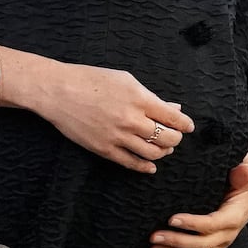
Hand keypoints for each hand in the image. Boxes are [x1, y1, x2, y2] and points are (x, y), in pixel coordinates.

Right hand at [36, 60, 195, 174]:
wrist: (60, 92)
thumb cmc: (92, 80)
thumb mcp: (125, 80)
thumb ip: (151, 96)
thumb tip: (173, 108)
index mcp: (139, 99)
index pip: (172, 118)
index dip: (184, 124)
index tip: (188, 126)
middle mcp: (131, 120)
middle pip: (166, 138)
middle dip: (176, 139)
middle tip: (176, 136)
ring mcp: (118, 137)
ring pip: (153, 154)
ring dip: (163, 152)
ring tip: (164, 148)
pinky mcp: (105, 150)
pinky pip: (131, 164)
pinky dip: (145, 167)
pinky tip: (150, 166)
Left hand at [148, 153, 247, 247]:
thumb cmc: (243, 179)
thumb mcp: (246, 170)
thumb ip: (243, 171)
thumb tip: (243, 171)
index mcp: (235, 215)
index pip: (213, 224)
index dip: (192, 224)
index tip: (171, 219)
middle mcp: (228, 234)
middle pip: (201, 246)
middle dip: (176, 242)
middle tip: (154, 236)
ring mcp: (220, 244)